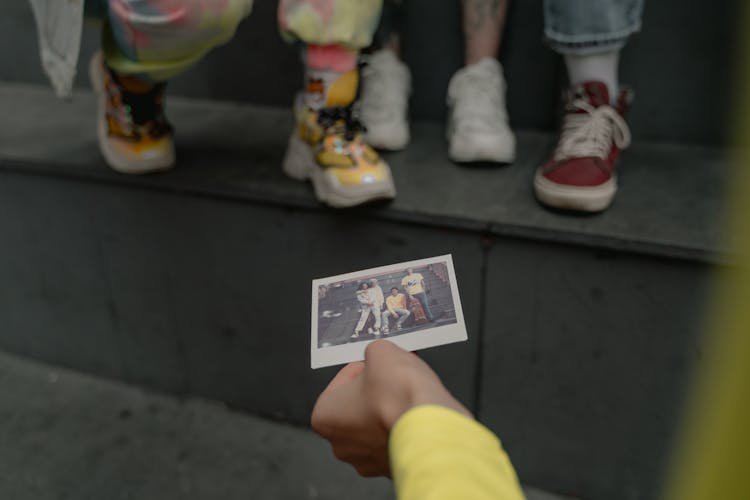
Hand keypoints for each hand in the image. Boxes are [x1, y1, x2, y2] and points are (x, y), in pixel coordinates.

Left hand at [311, 340, 470, 476]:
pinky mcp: (392, 468)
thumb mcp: (381, 351)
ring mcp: (367, 461)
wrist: (430, 424)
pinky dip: (403, 426)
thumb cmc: (399, 394)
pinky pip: (395, 440)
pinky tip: (414, 413)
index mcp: (324, 417)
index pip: (343, 380)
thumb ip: (374, 352)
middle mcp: (341, 444)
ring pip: (376, 425)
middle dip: (376, 390)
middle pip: (358, 406)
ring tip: (408, 395)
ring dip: (389, 409)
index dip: (364, 367)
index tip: (378, 363)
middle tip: (394, 377)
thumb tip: (380, 356)